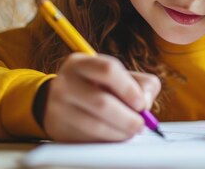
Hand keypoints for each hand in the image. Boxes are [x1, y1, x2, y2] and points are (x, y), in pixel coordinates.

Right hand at [42, 53, 160, 141]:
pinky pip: (87, 140)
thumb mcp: (118, 76)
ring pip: (95, 125)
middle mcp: (65, 83)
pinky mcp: (59, 130)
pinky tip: (114, 136)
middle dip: (127, 118)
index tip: (141, 104)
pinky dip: (106, 141)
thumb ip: (141, 84)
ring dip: (119, 132)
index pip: (108, 70)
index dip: (129, 88)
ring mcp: (58, 108)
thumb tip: (146, 103)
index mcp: (80, 63)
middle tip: (140, 124)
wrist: (62, 101)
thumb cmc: (98, 87)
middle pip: (101, 102)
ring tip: (130, 132)